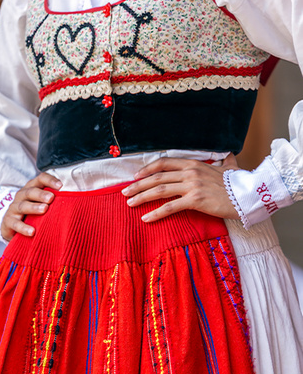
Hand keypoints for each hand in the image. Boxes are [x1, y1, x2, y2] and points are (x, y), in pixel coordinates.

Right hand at [1, 173, 61, 241]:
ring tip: (44, 209)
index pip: (40, 179)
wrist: (13, 227)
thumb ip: (54, 202)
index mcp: (32, 188)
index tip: (61, 186)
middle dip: (41, 194)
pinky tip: (32, 232)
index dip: (49, 180)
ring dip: (34, 207)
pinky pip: (15, 224)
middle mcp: (22, 196)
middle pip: (30, 192)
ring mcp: (13, 208)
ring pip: (23, 206)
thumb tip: (76, 201)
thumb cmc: (33, 214)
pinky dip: (23, 228)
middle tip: (51, 198)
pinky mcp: (8, 222)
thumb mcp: (43, 205)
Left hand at [121, 153, 239, 221]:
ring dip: (141, 197)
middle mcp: (190, 172)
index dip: (147, 169)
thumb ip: (224, 161)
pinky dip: (156, 213)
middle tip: (125, 192)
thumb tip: (228, 155)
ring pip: (159, 190)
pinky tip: (146, 218)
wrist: (249, 194)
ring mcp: (192, 186)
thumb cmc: (239, 183)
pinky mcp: (195, 200)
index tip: (136, 176)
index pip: (164, 163)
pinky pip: (170, 207)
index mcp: (194, 164)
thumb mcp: (229, 168)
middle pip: (157, 177)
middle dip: (138, 184)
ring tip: (130, 203)